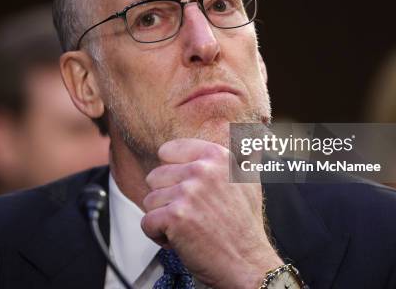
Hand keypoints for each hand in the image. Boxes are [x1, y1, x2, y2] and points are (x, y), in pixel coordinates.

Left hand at [141, 138, 282, 288]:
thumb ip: (238, 154)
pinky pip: (147, 222)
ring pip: (150, 200)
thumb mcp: (248, 180)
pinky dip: (158, 236)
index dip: (172, 174)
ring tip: (188, 227)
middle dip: (167, 198)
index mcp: (217, 156)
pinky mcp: (175, 217)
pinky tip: (179, 240)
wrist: (248, 263)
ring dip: (163, 218)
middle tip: (191, 213)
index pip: (168, 150)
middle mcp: (202, 170)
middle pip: (156, 176)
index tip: (184, 188)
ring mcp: (188, 193)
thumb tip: (243, 131)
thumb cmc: (245, 226)